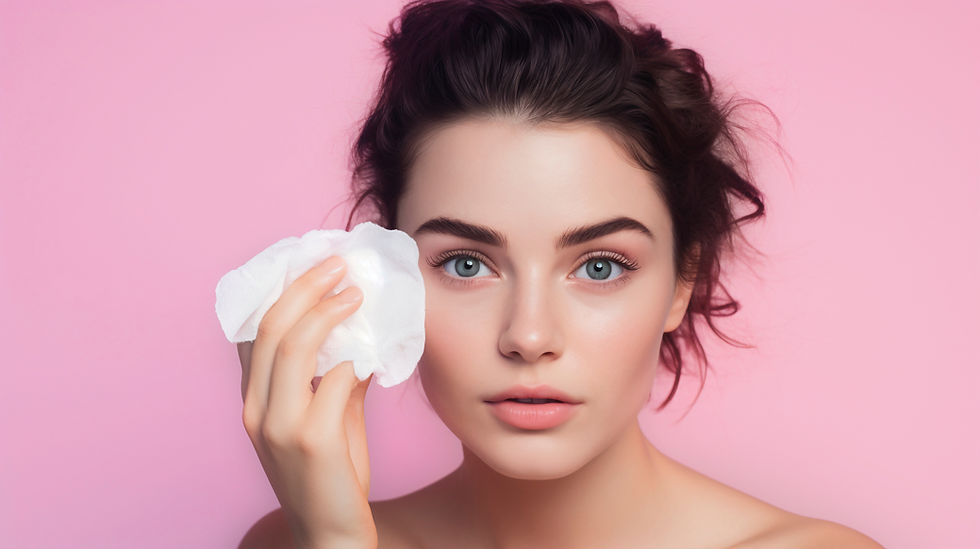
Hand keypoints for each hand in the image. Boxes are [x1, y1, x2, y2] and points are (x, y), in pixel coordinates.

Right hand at [237, 255, 376, 548]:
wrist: (333, 534)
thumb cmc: (333, 476)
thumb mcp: (330, 419)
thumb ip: (337, 379)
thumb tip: (361, 337)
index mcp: (253, 402)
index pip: (252, 332)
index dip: (278, 291)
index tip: (308, 263)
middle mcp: (255, 410)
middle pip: (270, 327)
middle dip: (304, 286)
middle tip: (337, 264)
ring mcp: (278, 425)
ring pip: (292, 344)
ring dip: (327, 309)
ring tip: (355, 291)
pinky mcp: (309, 439)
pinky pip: (333, 378)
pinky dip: (354, 354)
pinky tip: (372, 345)